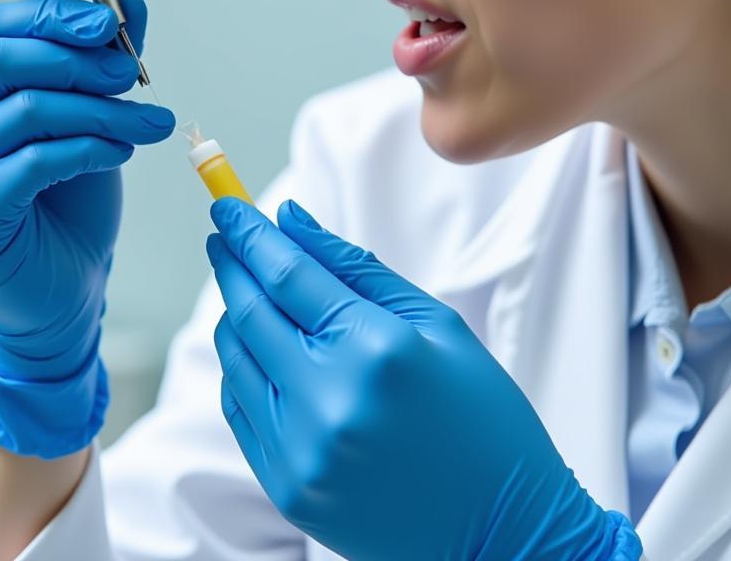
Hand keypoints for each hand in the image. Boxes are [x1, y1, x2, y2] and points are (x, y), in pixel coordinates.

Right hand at [0, 0, 174, 456]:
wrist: (57, 291)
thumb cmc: (65, 202)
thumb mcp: (88, 119)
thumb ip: (102, 64)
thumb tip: (132, 3)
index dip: (52, 16)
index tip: (107, 23)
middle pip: (7, 60)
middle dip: (81, 62)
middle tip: (132, 75)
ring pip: (29, 109)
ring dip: (102, 110)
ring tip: (146, 124)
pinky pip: (38, 161)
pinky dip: (90, 149)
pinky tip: (118, 153)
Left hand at [206, 197, 641, 560]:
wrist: (505, 534)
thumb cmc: (482, 420)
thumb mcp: (436, 326)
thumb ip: (355, 268)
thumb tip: (291, 219)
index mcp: (377, 351)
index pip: (287, 273)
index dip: (250, 232)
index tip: (227, 203)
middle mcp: (330, 402)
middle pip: (250, 310)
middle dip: (232, 262)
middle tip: (224, 234)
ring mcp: (302, 452)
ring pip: (236, 357)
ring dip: (234, 311)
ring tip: (248, 287)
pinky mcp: (287, 487)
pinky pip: (239, 407)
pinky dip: (241, 365)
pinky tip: (257, 344)